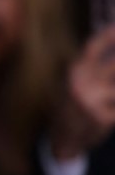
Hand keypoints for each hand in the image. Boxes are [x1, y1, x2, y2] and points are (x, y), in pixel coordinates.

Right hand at [51, 26, 114, 157]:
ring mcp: (92, 100)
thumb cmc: (75, 107)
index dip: (108, 36)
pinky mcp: (103, 117)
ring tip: (112, 92)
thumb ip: (93, 69)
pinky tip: (110, 112)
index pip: (93, 47)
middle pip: (114, 64)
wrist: (64, 139)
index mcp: (75, 72)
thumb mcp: (77, 83)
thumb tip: (112, 50)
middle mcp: (81, 82)